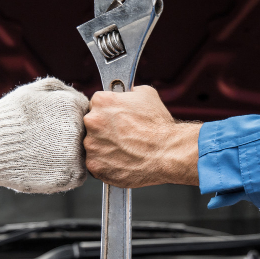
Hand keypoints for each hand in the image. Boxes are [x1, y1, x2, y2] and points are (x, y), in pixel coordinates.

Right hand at [0, 77, 90, 192]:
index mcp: (73, 106)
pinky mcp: (71, 176)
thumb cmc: (9, 118)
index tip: (56, 124)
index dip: (70, 119)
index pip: (85, 112)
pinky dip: (66, 171)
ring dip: (70, 154)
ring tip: (45, 152)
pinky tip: (46, 164)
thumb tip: (79, 96)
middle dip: (71, 136)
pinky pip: (78, 173)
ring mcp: (76, 154)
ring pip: (84, 154)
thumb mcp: (34, 90)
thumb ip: (62, 89)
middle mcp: (79, 130)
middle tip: (49, 140)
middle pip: (86, 133)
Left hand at [83, 85, 200, 188]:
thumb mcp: (146, 94)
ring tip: (124, 149)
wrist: (167, 153)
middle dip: (104, 129)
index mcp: (101, 101)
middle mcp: (92, 122)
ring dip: (104, 147)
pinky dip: (106, 164)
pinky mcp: (95, 166)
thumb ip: (127, 92)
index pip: (96, 104)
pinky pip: (96, 164)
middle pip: (92, 125)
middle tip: (122, 135)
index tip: (115, 118)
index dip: (108, 111)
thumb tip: (125, 94)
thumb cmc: (159, 126)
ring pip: (93, 145)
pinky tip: (121, 161)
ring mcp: (92, 145)